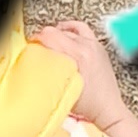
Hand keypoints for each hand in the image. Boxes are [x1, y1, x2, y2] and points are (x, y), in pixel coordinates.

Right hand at [27, 18, 130, 133]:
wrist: (107, 108)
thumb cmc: (87, 105)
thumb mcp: (62, 91)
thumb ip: (50, 75)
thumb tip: (36, 66)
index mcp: (77, 56)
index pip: (51, 37)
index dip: (37, 40)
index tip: (30, 47)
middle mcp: (86, 47)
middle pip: (58, 32)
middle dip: (44, 38)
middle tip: (36, 48)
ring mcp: (94, 45)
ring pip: (69, 30)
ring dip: (57, 34)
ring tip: (48, 41)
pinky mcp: (98, 46)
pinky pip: (82, 29)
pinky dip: (72, 28)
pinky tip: (65, 31)